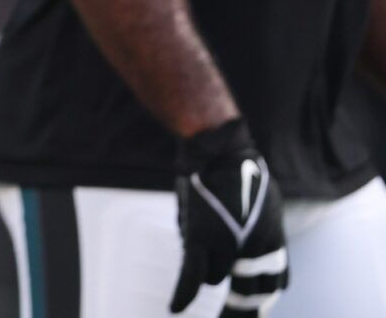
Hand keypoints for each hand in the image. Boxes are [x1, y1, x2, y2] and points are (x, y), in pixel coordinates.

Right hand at [170, 118, 287, 313]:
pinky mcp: (200, 239)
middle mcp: (254, 248)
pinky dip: (183, 293)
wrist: (219, 150)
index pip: (275, 281)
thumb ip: (261, 226)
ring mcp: (226, 245)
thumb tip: (254, 236)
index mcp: (273, 240)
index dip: (265, 296)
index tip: (260, 306)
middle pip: (252, 291)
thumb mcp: (265, 201)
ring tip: (207, 264)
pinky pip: (191, 275)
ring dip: (210, 274)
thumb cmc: (240, 168)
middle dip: (246, 308)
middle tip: (241, 317)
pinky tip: (175, 308)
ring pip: (217, 278)